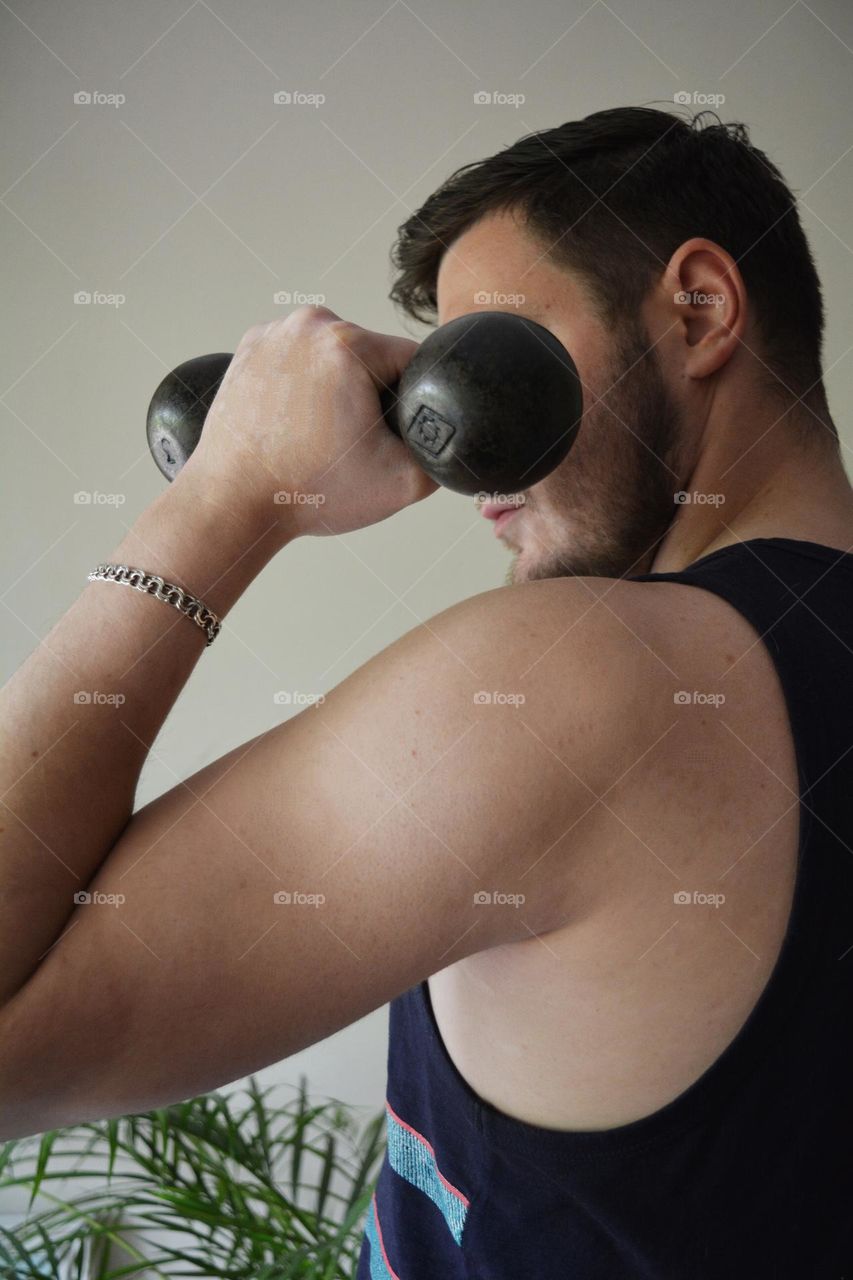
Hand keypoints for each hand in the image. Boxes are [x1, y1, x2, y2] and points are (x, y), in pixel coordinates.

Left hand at [183, 305, 437, 537]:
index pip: (412, 361)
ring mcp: (273, 332)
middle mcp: (309, 324)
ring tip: (321, 433)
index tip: (391, 435)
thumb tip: (453, 441)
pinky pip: (298, 359)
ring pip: (333, 356)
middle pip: (371, 355)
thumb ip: (444, 456)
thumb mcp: (403, 484)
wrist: (233, 503)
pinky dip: (302, 385)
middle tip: (351, 442)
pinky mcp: (249, 348)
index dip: (414, 401)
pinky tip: (296, 422)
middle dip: (372, 394)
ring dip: (337, 387)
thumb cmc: (306, 491)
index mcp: (348, 343)